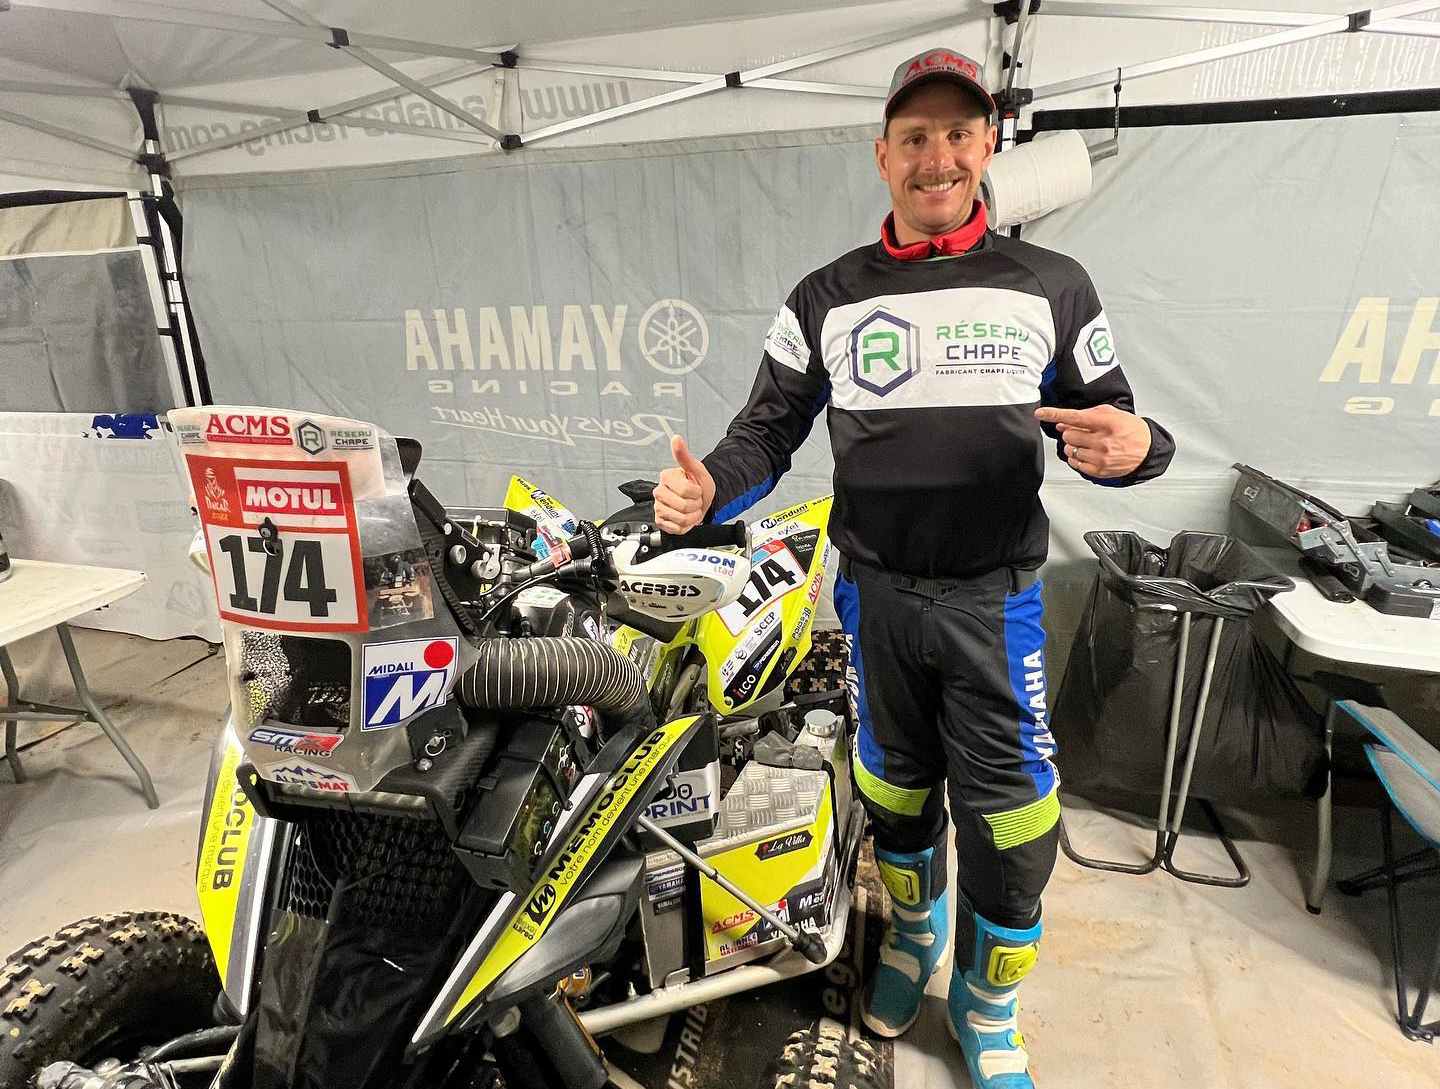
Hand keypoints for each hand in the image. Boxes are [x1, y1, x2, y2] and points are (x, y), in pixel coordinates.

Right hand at [653, 435, 715, 533]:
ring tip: (692, 508)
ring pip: (681, 519)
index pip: (685, 490)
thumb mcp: (696, 469)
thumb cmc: (699, 485)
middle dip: (695, 504)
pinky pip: (677, 529)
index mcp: (666, 477)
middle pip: (683, 506)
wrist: (703, 501)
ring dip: (693, 516)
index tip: (696, 489)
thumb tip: (676, 439)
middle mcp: (659, 492)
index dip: (696, 492)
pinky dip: (687, 525)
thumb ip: (684, 456)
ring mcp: (658, 508)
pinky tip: (687, 517)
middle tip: (694, 499)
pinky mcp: (660, 522)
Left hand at [1034, 405, 1151, 478]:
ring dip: (1073, 445)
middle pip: (1069, 435)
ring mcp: (1101, 457)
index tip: (1040, 413)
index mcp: (1107, 423)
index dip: (1055, 414)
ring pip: (1070, 450)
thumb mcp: (1113, 414)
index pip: (1075, 417)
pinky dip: (1076, 457)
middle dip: (1070, 432)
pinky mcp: (1099, 470)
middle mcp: (1103, 441)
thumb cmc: (1131, 430)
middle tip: (1080, 432)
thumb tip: (1063, 422)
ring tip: (1086, 443)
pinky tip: (1085, 453)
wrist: (1148, 449)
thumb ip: (1087, 415)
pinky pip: (1075, 463)